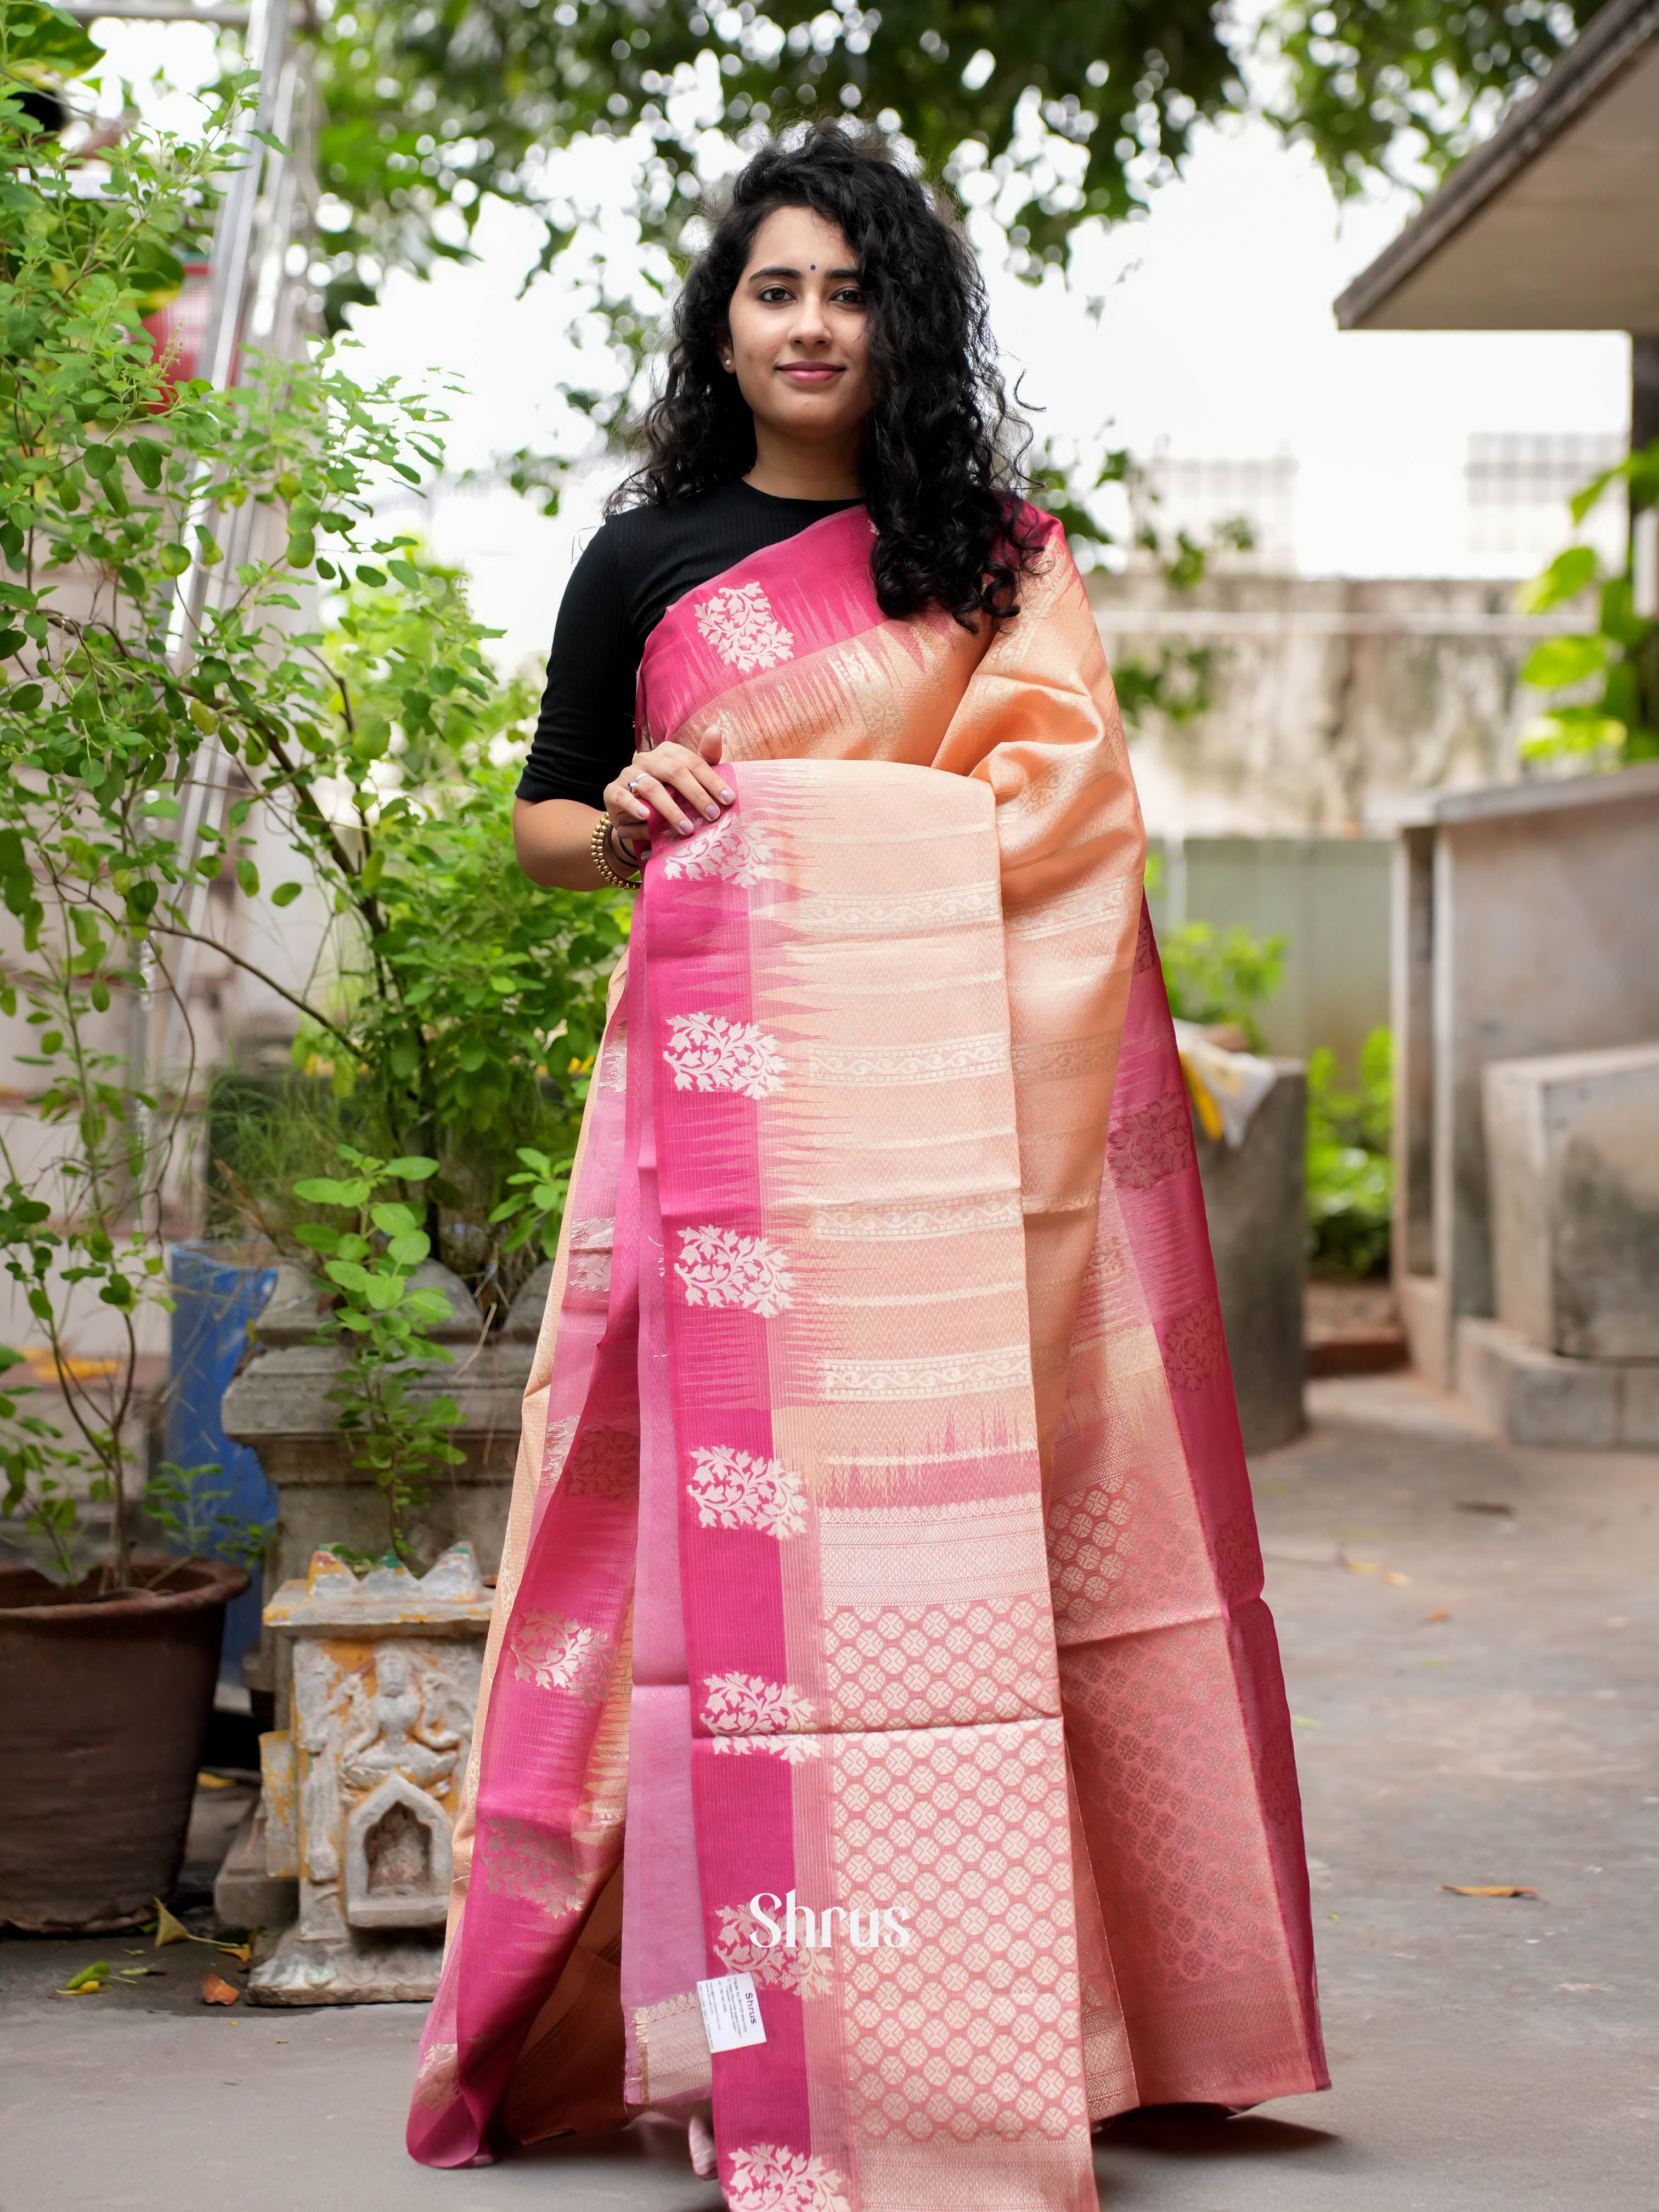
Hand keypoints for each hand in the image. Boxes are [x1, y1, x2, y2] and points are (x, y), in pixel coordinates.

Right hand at [605, 736, 735, 847]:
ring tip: (687, 828)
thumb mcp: (689, 778)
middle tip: (713, 815)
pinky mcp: (613, 791)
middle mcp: (648, 758)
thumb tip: (715, 730)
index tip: (729, 800)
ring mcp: (629, 774)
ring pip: (650, 787)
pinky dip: (634, 806)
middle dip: (696, 795)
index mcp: (668, 751)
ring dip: (671, 809)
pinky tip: (646, 817)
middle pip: (674, 772)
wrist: (634, 815)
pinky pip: (623, 797)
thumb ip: (705, 759)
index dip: (712, 780)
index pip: (693, 762)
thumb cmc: (668, 793)